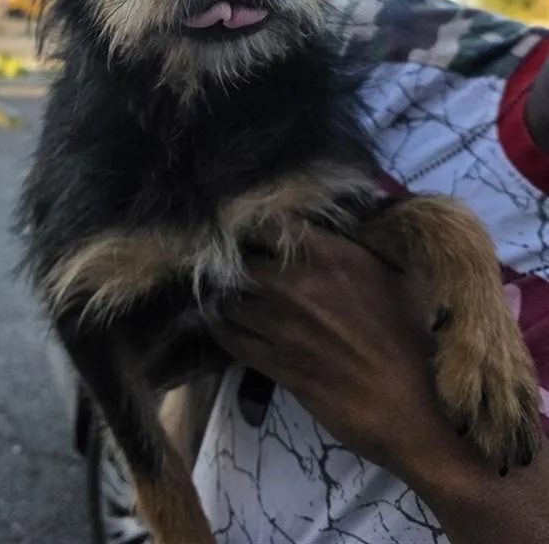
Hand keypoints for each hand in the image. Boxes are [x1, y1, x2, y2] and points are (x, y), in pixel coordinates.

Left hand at [212, 221, 448, 478]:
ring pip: (231, 300)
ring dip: (225, 294)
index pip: (273, 224)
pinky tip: (221, 322)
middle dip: (235, 259)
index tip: (254, 224)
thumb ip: (369, 248)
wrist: (404, 409)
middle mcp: (296, 285)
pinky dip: (222, 328)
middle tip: (233, 260)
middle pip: (242, 260)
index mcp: (330, 256)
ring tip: (224, 290)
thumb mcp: (400, 278)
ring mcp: (280, 326)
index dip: (258, 222)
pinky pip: (232, 339)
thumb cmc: (411, 339)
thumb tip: (357, 225)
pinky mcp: (273, 363)